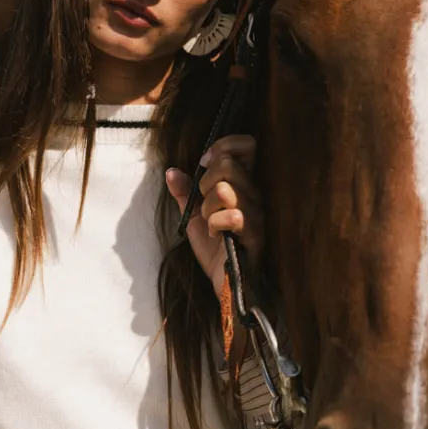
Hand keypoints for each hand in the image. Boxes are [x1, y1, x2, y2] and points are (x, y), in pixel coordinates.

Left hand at [166, 134, 263, 300]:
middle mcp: (254, 193)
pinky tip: (216, 234)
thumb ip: (184, 193)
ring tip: (209, 222)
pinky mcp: (256, 234)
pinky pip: (232, 216)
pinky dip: (215, 224)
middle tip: (203, 203)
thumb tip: (171, 171)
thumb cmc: (214, 249)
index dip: (223, 146)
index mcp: (242, 184)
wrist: (224, 283)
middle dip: (205, 182)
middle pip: (227, 164)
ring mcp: (257, 213)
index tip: (204, 163)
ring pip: (225, 189)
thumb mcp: (192, 217)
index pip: (246, 145)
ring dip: (207, 207)